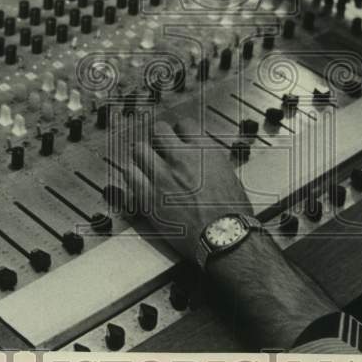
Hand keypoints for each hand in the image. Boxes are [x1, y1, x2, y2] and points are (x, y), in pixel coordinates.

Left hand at [124, 119, 251, 261]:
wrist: (223, 237)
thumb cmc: (231, 212)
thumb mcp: (228, 175)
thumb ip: (210, 161)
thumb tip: (202, 157)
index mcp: (203, 151)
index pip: (184, 124)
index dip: (180, 129)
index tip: (179, 134)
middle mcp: (181, 159)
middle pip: (159, 130)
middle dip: (159, 136)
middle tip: (160, 143)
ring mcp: (162, 177)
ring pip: (140, 150)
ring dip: (144, 154)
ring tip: (147, 160)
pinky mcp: (149, 197)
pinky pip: (130, 176)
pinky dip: (133, 174)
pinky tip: (138, 178)